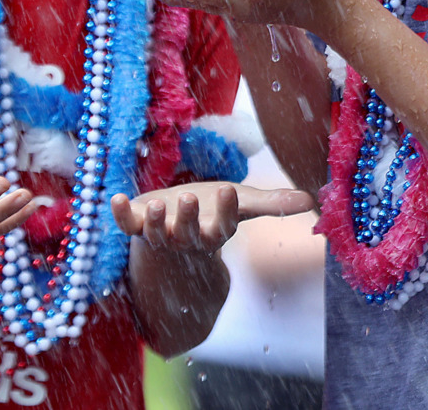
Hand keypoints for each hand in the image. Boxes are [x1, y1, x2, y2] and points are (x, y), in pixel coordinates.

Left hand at [111, 181, 315, 256]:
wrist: (174, 229)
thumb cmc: (212, 214)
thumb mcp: (241, 206)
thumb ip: (272, 204)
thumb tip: (312, 200)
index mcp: (213, 232)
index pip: (223, 225)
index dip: (226, 210)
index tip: (228, 189)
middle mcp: (184, 237)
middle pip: (186, 234)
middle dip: (187, 219)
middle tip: (188, 199)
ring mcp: (158, 233)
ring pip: (154, 232)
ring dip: (153, 220)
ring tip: (157, 201)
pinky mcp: (135, 225)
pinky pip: (126, 224)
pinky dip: (119, 213)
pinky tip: (115, 197)